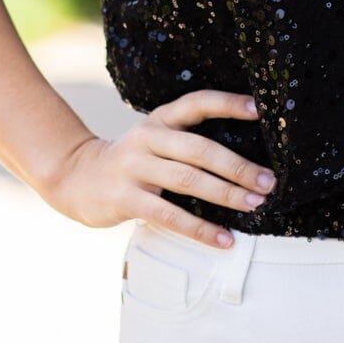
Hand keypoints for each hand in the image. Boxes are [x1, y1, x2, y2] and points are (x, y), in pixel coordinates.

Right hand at [43, 89, 275, 244]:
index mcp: (160, 120)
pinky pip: (169, 215)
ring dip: (226, 194)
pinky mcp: (124, 198)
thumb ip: (189, 142)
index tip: (260, 110)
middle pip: (200, 148)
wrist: (74, 178)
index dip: (228, 104)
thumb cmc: (132, 162)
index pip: (197, 103)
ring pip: (188, 180)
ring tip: (254, 206)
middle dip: (238, 167)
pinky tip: (224, 240)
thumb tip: (247, 162)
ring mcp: (134, 167)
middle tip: (269, 182)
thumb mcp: (155, 140)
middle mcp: (148, 138)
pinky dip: (200, 229)